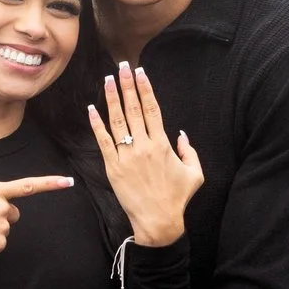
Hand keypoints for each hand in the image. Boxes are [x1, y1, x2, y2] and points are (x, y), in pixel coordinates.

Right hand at [0, 175, 74, 275]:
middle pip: (13, 213)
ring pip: (5, 229)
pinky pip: (0, 244)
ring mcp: (2, 225)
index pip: (27, 186)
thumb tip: (4, 208)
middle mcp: (2, 206)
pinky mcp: (0, 242)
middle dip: (0, 218)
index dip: (49, 184)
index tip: (67, 181)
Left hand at [89, 62, 203, 245]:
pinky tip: (92, 108)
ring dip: (112, 98)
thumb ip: (190, 151)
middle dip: (127, 85)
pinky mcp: (113, 167)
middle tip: (122, 66)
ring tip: (107, 80)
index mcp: (163, 144)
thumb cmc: (177, 198)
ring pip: (118, 121)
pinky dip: (97, 124)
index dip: (145, 88)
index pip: (152, 109)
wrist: (158, 222)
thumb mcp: (195, 174)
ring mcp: (127, 156)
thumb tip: (182, 134)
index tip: (140, 72)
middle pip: (134, 109)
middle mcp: (144, 146)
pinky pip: (103, 141)